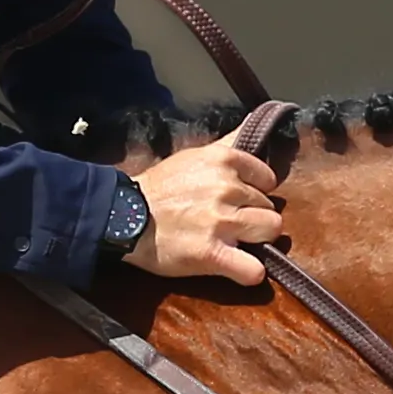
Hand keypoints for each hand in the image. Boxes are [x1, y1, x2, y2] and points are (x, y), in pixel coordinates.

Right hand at [128, 139, 284, 284]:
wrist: (122, 216)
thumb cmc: (158, 188)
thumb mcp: (193, 156)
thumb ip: (227, 143)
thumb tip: (253, 121)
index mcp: (225, 162)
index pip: (267, 179)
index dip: (256, 193)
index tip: (239, 201)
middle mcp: (227, 189)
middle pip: (269, 208)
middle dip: (253, 218)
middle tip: (229, 224)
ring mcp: (221, 222)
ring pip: (270, 232)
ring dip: (256, 242)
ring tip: (234, 243)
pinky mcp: (212, 254)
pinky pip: (253, 270)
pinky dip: (249, 273)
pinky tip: (238, 269)